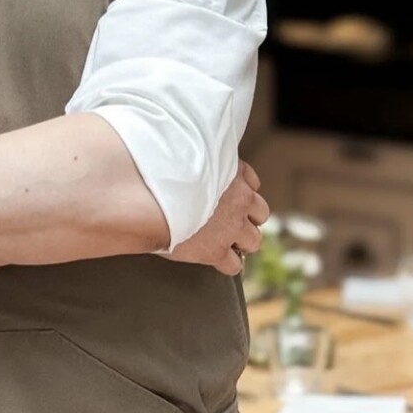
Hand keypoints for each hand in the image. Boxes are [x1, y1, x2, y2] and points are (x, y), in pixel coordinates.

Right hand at [162, 160, 267, 275]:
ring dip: (240, 241)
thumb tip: (178, 148)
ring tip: (221, 241)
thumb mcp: (184, 152)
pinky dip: (225, 262)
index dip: (240, 189)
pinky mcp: (217, 250)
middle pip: (260, 212)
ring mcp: (231, 226)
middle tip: (226, 220)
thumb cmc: (159, 169)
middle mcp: (239, 198)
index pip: (251, 180)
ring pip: (254, 240)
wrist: (152, 196)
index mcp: (231, 170)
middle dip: (246, 217)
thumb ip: (192, 157)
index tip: (226, 194)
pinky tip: (212, 258)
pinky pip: (234, 264)